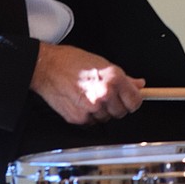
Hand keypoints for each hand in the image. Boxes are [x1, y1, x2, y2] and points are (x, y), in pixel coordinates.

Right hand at [30, 43, 145, 124]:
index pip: (135, 101)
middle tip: (106, 95)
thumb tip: (138, 84)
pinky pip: (92, 122)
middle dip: (116, 105)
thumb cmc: (71, 61)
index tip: (129, 99)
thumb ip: (123, 78)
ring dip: (102, 111)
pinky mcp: (79, 118)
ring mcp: (91, 108)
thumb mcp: (102, 63)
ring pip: (106, 118)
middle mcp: (104, 95)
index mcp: (113, 79)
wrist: (46, 68)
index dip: (132, 100)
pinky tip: (81, 101)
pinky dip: (88, 115)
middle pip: (121, 113)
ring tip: (90, 96)